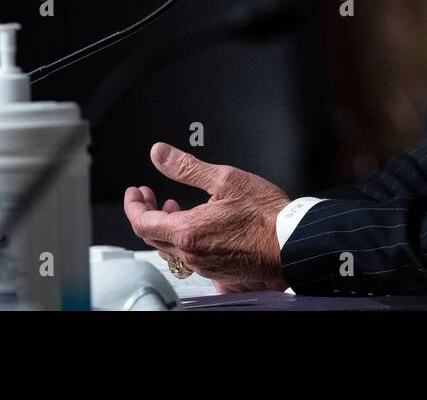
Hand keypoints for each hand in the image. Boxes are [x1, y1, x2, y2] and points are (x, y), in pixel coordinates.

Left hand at [123, 142, 292, 292]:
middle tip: (150, 196)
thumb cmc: (265, 213)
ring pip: (171, 248)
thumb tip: (160, 154)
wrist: (292, 241)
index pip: (142, 222)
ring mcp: (205, 266)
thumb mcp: (225, 179)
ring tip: (175, 207)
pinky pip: (190, 257)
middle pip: (153, 237)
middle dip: (147, 213)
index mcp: (188, 231)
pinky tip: (198, 225)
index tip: (135, 192)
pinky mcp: (219, 272)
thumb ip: (186, 167)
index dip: (133, 205)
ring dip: (166, 225)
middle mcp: (192, 254)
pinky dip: (184, 238)